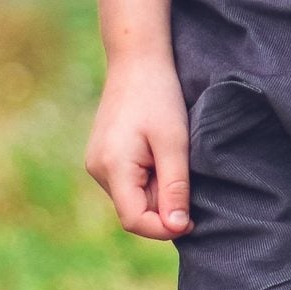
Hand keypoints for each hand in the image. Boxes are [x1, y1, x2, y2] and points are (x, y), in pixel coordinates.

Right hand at [84, 54, 192, 241]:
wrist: (137, 61)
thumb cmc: (159, 97)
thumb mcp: (175, 143)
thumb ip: (175, 187)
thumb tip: (176, 227)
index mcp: (112, 168)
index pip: (135, 221)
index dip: (164, 228)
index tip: (193, 219)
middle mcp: (97, 170)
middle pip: (134, 211)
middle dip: (163, 205)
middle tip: (184, 173)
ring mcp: (97, 164)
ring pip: (133, 198)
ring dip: (158, 191)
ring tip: (172, 157)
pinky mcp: (104, 157)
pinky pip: (129, 183)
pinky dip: (149, 179)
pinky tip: (160, 153)